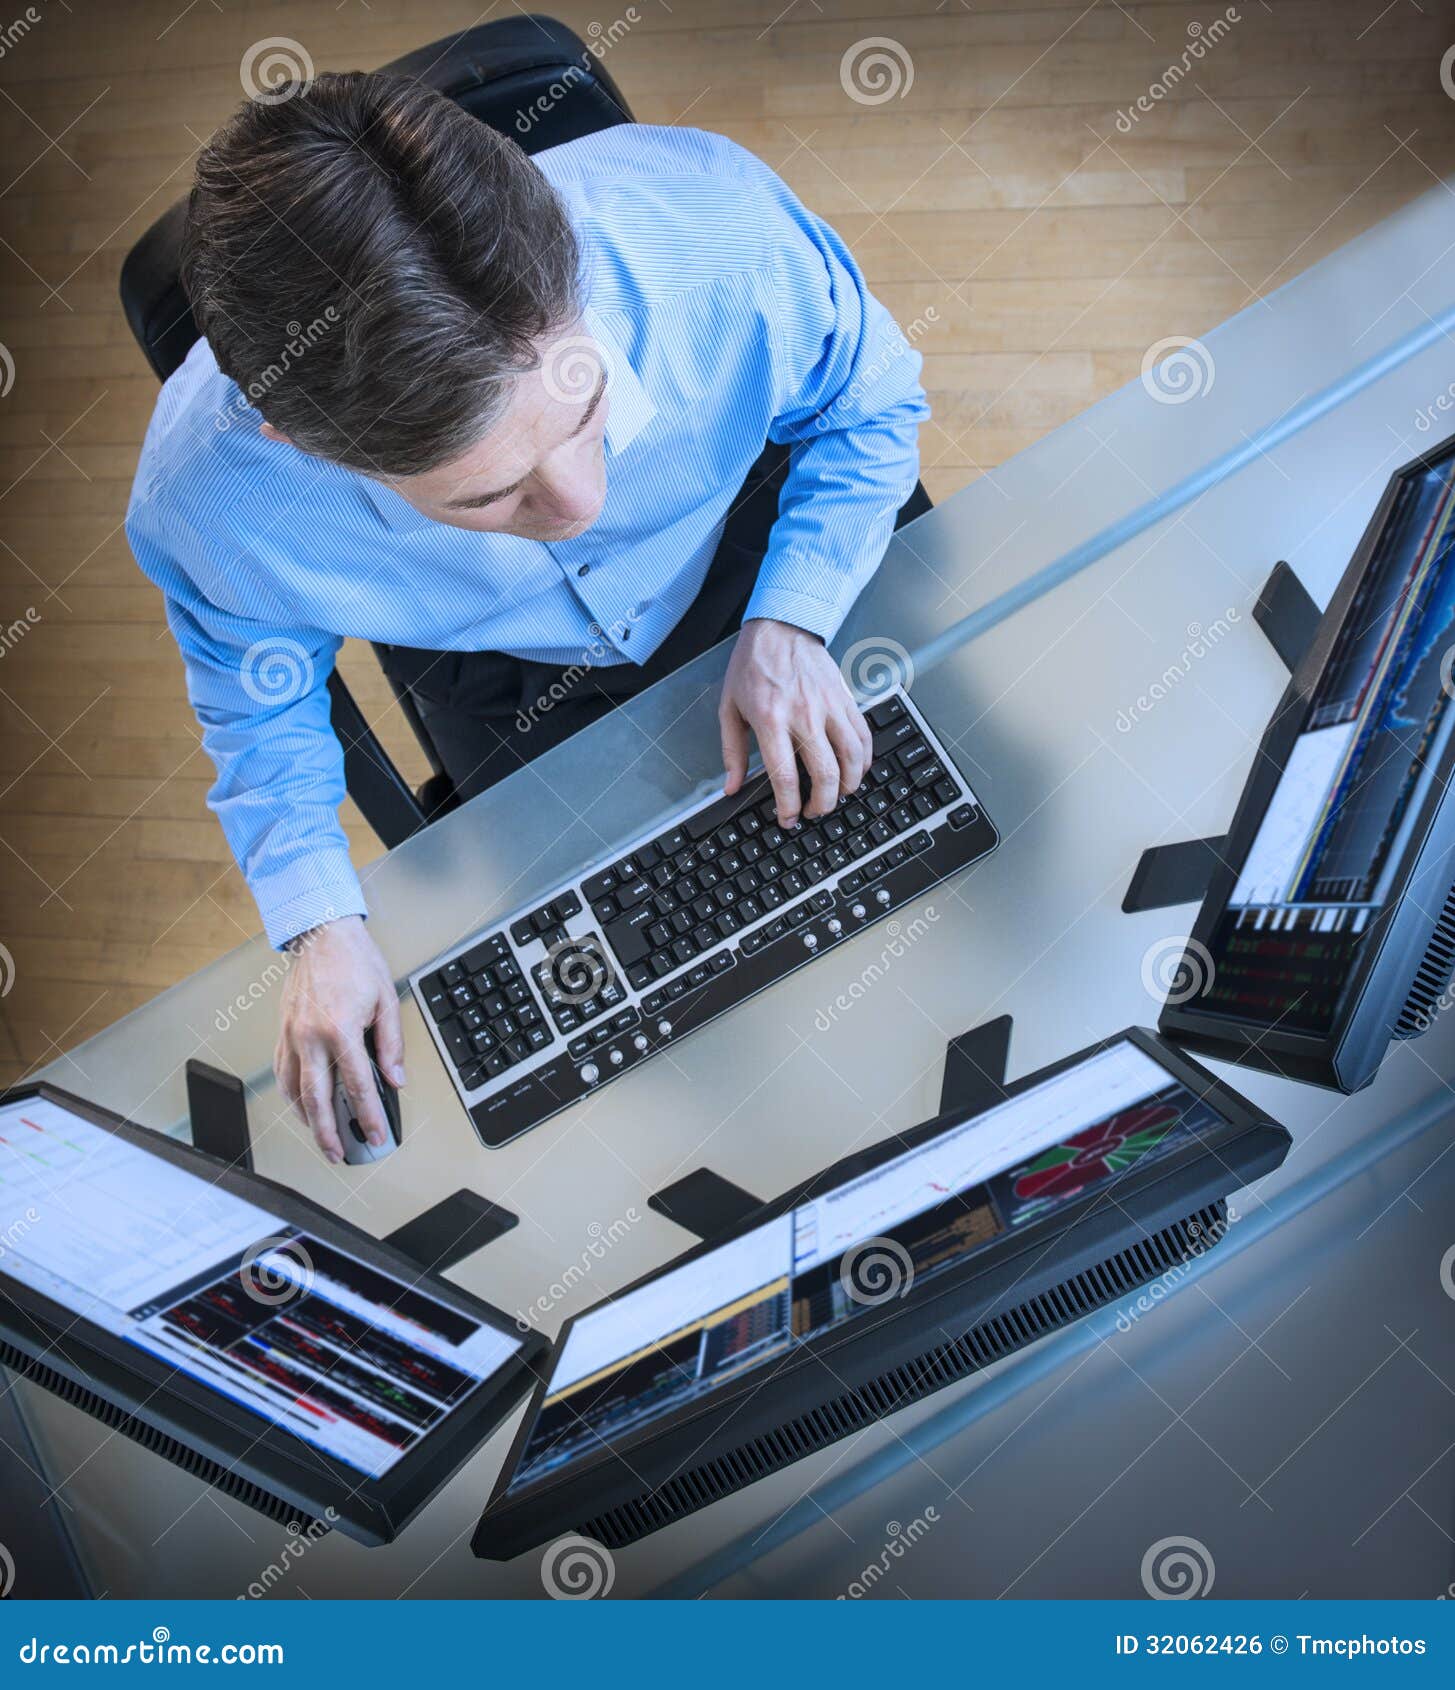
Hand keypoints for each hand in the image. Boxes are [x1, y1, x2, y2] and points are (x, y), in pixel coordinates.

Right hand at [273, 915, 404, 1163]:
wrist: (321, 934)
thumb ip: (391, 1044)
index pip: (357, 1085)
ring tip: (322, 1137)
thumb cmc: (354, 961)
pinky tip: (301, 1105)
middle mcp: (310, 1036)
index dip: (369, 1115)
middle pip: (317, 1099)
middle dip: (328, 1133)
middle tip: (340, 1154)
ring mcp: (291, 1035)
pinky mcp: (282, 1031)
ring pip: (293, 1091)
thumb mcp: (386, 1000)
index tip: (376, 1134)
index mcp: (339, 1029)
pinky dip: (291, 1095)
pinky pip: (282, 1073)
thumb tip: (396, 1079)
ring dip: (307, 1119)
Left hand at [719, 618, 872, 825]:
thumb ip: (732, 751)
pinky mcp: (845, 699)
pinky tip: (856, 770)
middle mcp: (803, 715)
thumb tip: (731, 786)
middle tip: (814, 811)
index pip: (785, 776)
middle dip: (822, 803)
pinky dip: (865, 760)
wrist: (780, 628)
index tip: (788, 818)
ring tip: (836, 795)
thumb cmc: (752, 666)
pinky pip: (863, 736)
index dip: (788, 807)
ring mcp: (829, 707)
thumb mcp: (729, 708)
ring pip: (852, 758)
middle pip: (825, 774)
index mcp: (770, 720)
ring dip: (848, 785)